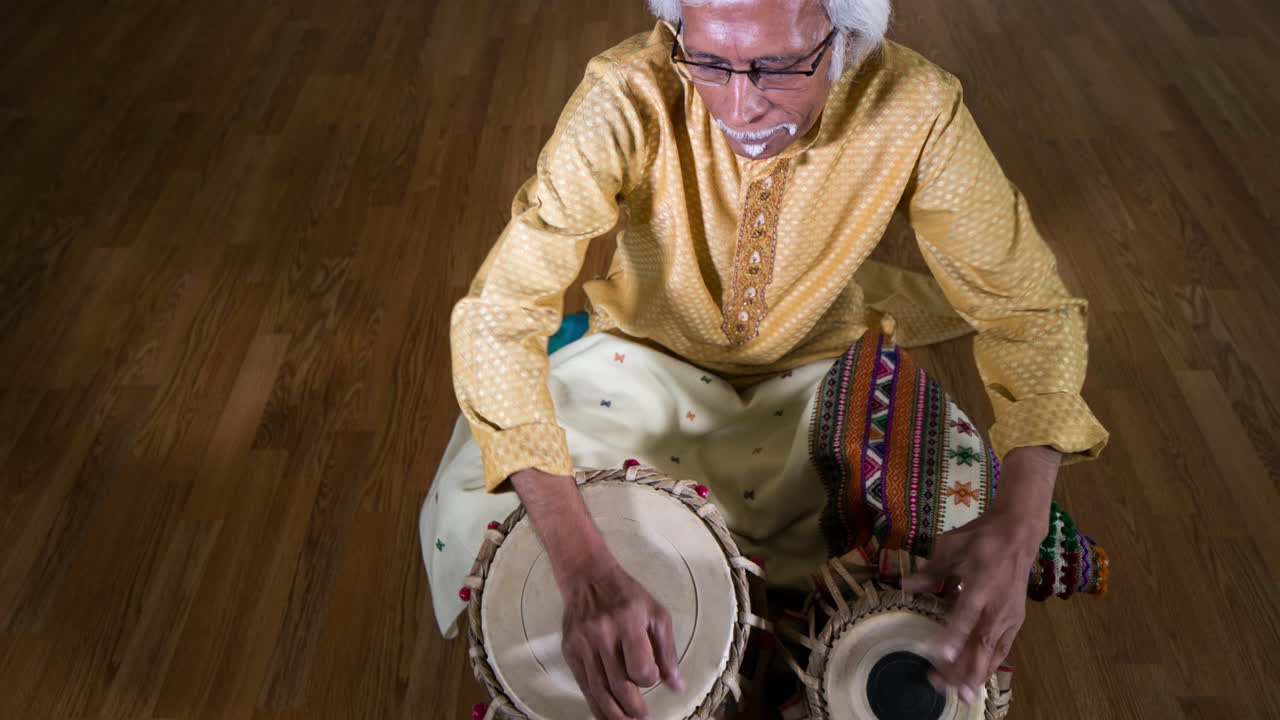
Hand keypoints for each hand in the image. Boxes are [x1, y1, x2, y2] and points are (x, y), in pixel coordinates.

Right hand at [506, 468, 684, 718]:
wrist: (587, 576)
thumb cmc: (627, 595)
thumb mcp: (656, 614)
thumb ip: (668, 651)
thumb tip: (676, 685)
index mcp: (628, 622)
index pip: (640, 668)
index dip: (649, 679)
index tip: (651, 676)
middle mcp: (602, 633)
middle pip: (618, 685)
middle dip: (633, 709)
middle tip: (642, 716)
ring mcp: (583, 643)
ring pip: (598, 691)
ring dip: (614, 714)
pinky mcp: (569, 650)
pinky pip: (583, 686)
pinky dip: (595, 705)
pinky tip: (606, 714)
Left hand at [901, 445, 1059, 703]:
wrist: (1018, 535)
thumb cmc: (980, 539)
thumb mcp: (950, 546)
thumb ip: (930, 571)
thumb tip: (905, 586)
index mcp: (981, 585)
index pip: (966, 615)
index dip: (954, 635)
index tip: (941, 654)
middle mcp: (997, 606)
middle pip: (981, 643)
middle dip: (961, 667)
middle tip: (938, 682)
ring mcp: (1009, 616)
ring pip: (993, 652)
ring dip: (975, 673)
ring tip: (957, 692)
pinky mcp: (1015, 621)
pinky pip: (1002, 650)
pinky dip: (989, 666)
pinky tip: (976, 680)